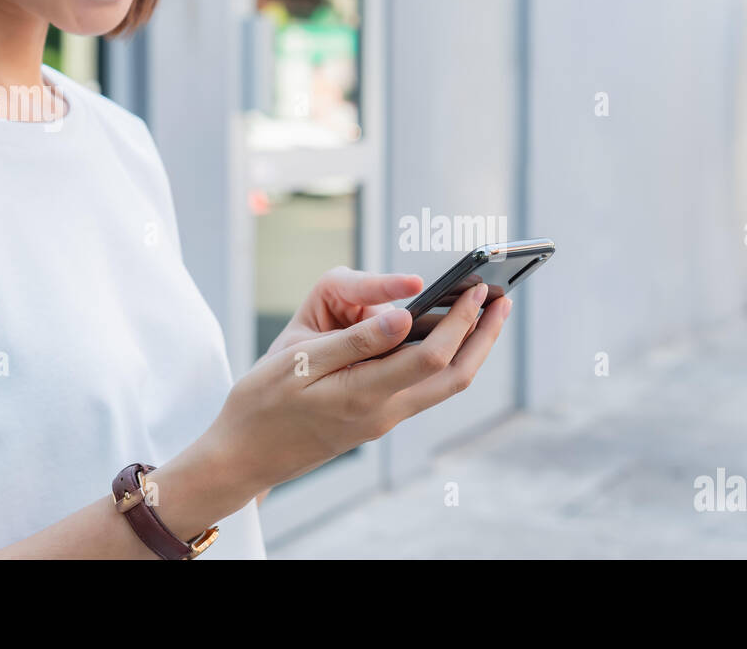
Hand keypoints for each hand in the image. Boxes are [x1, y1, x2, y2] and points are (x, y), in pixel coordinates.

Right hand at [196, 281, 510, 508]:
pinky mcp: (376, 420)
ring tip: (485, 315)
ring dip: (470, 350)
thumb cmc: (261, 402)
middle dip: (484, 337)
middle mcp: (384, 413)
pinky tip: (443, 336)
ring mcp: (383, 421)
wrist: (243, 456)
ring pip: (444, 386)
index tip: (478, 290)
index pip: (433, 355)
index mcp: (366, 394)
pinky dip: (444, 359)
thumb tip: (403, 316)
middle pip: (454, 376)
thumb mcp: (299, 360)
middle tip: (504, 299)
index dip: (461, 321)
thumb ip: (355, 339)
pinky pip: (424, 389)